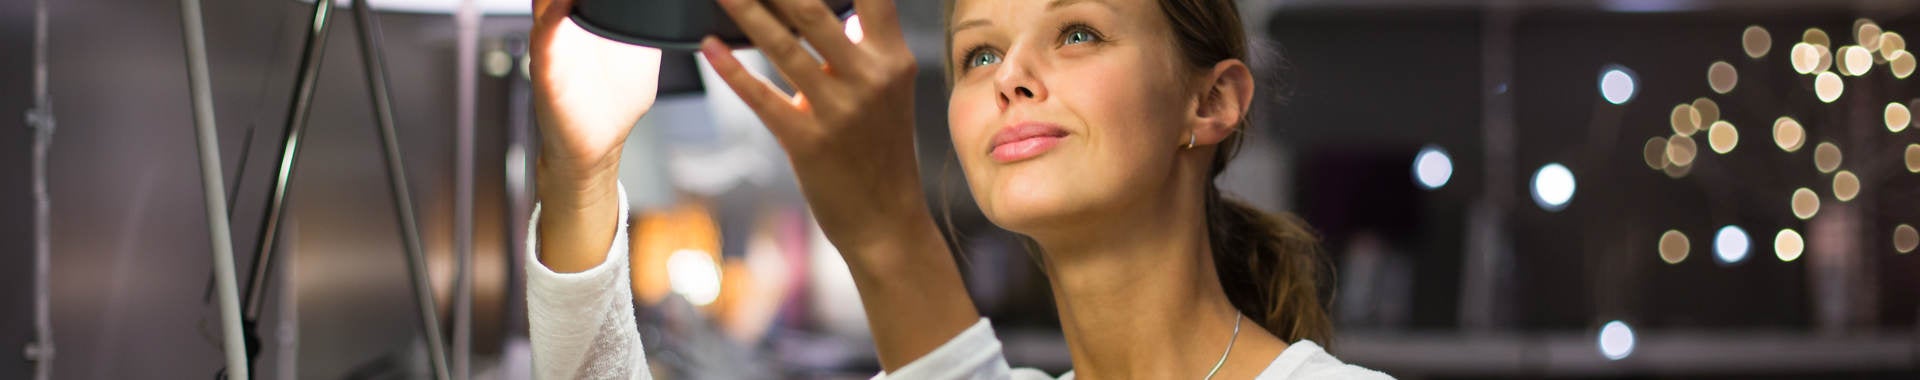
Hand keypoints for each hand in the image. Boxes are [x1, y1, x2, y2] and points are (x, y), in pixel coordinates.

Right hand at [531, 0, 661, 271]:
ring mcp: (554, 43)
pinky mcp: (547, 70)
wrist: (594, 149)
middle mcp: (564, 23)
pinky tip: (564, 4)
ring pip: (549, 0)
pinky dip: (553, 16)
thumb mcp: (641, 50)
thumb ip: (649, 23)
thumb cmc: (613, 102)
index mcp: (585, 16)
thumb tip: (676, 7)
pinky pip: (546, 36)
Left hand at [707, 1, 978, 369]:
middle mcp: (869, 79)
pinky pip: (761, 98)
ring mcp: (838, 112)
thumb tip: (840, 13)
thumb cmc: (881, 151)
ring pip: (783, 48)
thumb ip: (863, 50)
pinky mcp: (807, 142)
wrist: (886, 220)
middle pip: (814, 11)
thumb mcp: (887, 93)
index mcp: (892, 61)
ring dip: (746, 11)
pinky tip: (709, 46)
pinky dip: (732, 70)